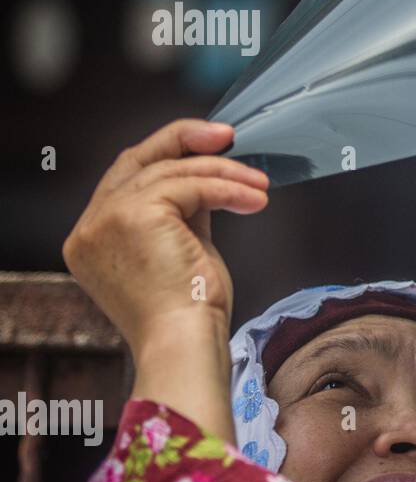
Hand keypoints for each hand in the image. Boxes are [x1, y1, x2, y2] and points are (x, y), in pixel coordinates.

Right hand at [63, 119, 268, 440]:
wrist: (184, 344)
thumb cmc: (189, 314)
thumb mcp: (181, 251)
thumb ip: (183, 214)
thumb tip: (208, 181)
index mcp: (93, 238)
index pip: (128, 177)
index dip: (168, 154)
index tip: (210, 146)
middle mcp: (90, 227)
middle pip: (138, 161)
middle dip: (185, 141)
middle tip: (230, 137)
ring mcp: (105, 220)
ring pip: (172, 172)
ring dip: (224, 174)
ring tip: (259, 187)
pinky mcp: (133, 216)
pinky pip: (190, 185)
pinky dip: (227, 188)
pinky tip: (255, 199)